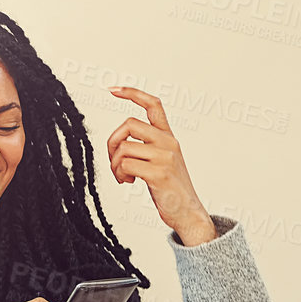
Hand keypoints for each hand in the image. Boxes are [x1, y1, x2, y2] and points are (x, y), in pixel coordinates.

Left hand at [105, 86, 212, 238]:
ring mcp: (164, 157)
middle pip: (129, 124)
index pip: (153, 105)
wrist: (188, 212)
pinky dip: (120, 174)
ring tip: (124, 176)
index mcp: (168, 137)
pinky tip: (129, 182)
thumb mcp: (161, 161)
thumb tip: (120, 141)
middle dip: (112, 142)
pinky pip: (125, 164)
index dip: (132, 94)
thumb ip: (146, 146)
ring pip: (123, 147)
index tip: (113, 89)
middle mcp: (168, 142)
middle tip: (114, 161)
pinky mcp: (159, 173)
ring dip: (114, 165)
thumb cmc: (170, 188)